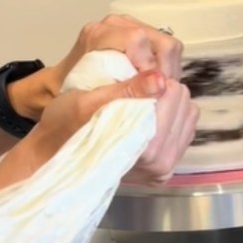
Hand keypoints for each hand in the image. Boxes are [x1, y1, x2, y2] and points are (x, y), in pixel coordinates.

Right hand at [0, 72, 196, 195]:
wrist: (54, 154)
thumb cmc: (65, 126)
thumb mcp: (88, 102)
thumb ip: (127, 90)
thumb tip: (160, 78)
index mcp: (145, 152)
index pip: (172, 98)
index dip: (155, 79)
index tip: (136, 73)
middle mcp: (161, 166)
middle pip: (184, 105)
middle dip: (164, 90)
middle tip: (137, 86)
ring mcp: (165, 169)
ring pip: (188, 114)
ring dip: (168, 101)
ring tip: (141, 99)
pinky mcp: (166, 168)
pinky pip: (184, 128)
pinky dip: (170, 114)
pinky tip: (148, 112)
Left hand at [8, 15, 182, 120]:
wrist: (58, 87)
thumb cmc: (70, 93)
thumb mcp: (96, 94)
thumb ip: (127, 89)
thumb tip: (160, 83)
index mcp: (101, 33)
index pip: (141, 41)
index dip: (151, 68)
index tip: (149, 92)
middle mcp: (116, 24)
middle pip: (162, 42)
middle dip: (165, 72)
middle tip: (158, 95)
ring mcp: (129, 27)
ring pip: (167, 47)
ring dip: (166, 72)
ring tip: (156, 92)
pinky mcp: (138, 36)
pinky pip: (163, 51)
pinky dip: (163, 69)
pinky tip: (154, 86)